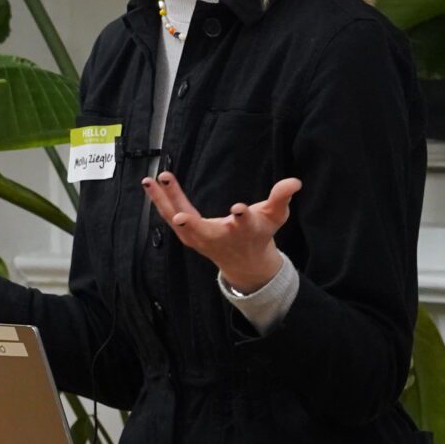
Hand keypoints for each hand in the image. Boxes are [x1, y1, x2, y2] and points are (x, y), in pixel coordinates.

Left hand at [141, 170, 297, 292]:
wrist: (245, 262)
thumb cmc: (260, 233)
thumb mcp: (275, 216)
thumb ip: (281, 198)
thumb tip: (295, 182)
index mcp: (244, 231)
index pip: (245, 224)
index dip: (243, 217)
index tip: (239, 209)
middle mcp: (220, 237)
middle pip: (204, 232)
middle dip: (192, 225)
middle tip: (179, 217)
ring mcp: (200, 238)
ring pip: (180, 221)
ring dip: (164, 202)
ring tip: (150, 181)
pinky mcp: (187, 235)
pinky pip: (170, 215)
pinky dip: (159, 201)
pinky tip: (149, 184)